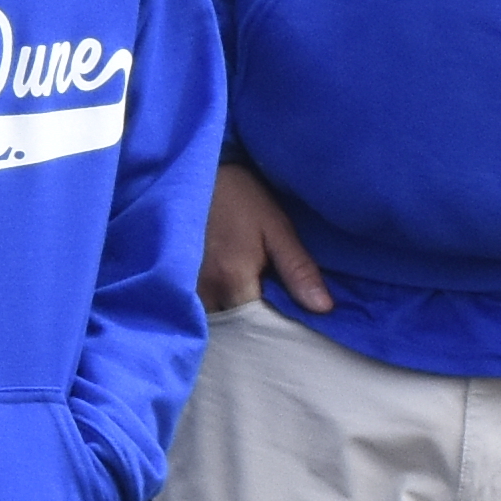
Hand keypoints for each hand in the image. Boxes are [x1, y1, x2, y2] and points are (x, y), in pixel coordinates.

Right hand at [199, 154, 336, 318]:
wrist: (199, 172)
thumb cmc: (242, 198)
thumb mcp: (277, 228)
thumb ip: (298, 270)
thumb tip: (324, 309)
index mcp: (233, 279)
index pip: (257, 325)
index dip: (274, 327)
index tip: (289, 322)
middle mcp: (205, 290)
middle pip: (232, 327)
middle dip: (250, 326)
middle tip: (270, 314)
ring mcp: (185, 287)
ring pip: (212, 319)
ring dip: (230, 316)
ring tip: (248, 303)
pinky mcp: (177, 280)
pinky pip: (197, 307)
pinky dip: (214, 307)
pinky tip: (225, 295)